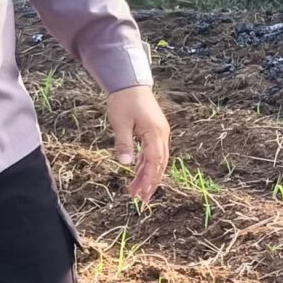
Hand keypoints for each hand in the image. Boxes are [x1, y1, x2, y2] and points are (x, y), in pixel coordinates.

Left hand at [106, 85, 171, 201]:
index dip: (148, 179)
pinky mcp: (155, 132)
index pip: (154, 161)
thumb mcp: (120, 123)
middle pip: (159, 164)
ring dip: (148, 175)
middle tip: (141, 199)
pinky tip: (137, 174)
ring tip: (137, 191)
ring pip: (157, 160)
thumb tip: (126, 163)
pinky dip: (146, 165)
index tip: (141, 194)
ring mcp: (160, 133)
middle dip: (151, 182)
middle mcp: (162, 135)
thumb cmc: (124, 101)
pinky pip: (153, 153)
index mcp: (155, 133)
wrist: (130, 83)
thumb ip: (124, 144)